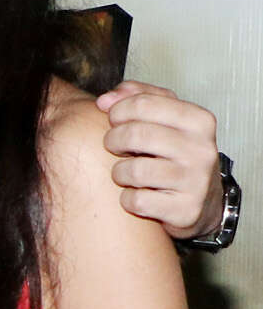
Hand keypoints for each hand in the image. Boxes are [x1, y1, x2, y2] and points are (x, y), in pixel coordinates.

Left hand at [98, 82, 222, 240]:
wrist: (203, 201)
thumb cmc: (176, 155)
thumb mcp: (167, 119)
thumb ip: (139, 98)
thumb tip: (105, 100)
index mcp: (198, 120)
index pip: (144, 103)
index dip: (117, 111)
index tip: (113, 120)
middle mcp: (201, 149)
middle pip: (135, 134)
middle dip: (113, 141)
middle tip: (114, 147)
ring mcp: (196, 181)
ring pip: (133, 170)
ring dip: (119, 173)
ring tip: (125, 173)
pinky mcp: (185, 210)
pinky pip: (136, 201)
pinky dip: (127, 199)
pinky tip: (136, 195)